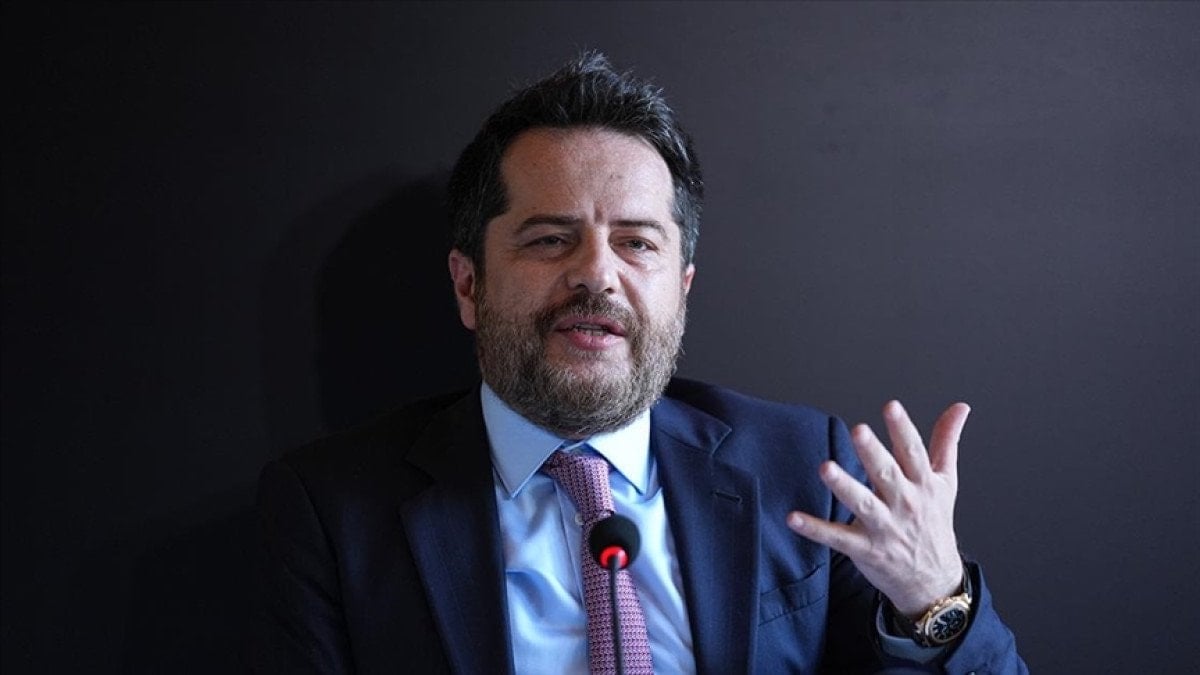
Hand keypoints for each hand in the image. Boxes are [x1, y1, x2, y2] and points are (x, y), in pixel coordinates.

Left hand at [786, 400, 968, 616]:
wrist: (934, 580)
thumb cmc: (934, 522)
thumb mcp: (945, 482)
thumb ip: (946, 441)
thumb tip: (960, 407)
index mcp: (923, 484)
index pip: (913, 453)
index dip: (902, 429)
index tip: (891, 407)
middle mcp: (905, 504)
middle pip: (887, 474)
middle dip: (873, 453)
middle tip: (858, 430)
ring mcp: (885, 528)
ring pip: (862, 505)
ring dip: (843, 486)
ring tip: (825, 468)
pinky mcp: (866, 549)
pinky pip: (837, 538)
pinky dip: (815, 529)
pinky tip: (793, 518)